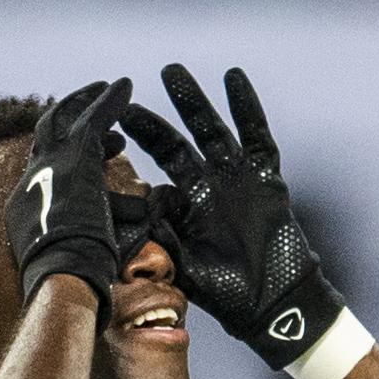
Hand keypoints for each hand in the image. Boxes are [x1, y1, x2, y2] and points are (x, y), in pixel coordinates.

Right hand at [5, 78, 131, 318]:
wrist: (65, 278)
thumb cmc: (80, 283)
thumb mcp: (83, 257)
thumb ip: (108, 237)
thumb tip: (141, 220)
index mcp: (24, 213)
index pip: (42, 176)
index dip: (65, 160)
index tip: (96, 156)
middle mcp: (29, 185)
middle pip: (42, 140)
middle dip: (64, 122)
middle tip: (90, 113)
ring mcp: (48, 169)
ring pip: (62, 122)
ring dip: (85, 104)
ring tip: (107, 90)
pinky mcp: (76, 158)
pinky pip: (93, 118)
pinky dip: (109, 101)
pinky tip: (125, 86)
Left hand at [121, 64, 343, 367]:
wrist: (273, 305)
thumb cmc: (227, 294)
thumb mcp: (182, 263)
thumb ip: (159, 236)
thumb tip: (125, 216)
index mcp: (185, 206)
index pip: (155, 170)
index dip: (134, 148)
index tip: (105, 128)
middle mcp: (208, 186)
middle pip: (177, 143)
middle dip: (152, 121)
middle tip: (124, 97)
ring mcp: (237, 179)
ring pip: (212, 130)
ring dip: (193, 102)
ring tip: (171, 73)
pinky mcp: (266, 177)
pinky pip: (257, 136)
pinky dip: (246, 107)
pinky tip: (233, 77)